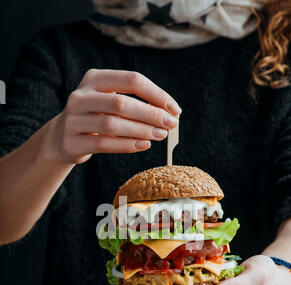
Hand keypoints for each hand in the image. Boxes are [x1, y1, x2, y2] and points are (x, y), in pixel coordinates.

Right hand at [47, 69, 180, 163]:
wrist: (62, 138)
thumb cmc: (96, 117)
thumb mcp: (110, 102)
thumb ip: (136, 104)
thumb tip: (170, 114)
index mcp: (94, 78)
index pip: (131, 80)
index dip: (156, 94)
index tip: (175, 109)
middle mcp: (80, 96)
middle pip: (121, 102)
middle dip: (150, 114)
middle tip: (170, 124)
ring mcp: (73, 119)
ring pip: (112, 124)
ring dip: (141, 130)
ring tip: (160, 135)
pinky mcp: (72, 142)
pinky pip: (104, 144)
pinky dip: (127, 145)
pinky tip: (144, 145)